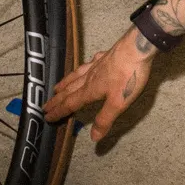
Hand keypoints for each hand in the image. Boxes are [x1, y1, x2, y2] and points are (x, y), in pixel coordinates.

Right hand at [42, 27, 155, 141]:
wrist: (138, 47)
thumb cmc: (129, 75)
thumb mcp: (118, 102)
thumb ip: (104, 119)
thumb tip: (93, 137)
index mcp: (91, 90)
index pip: (70, 103)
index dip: (59, 112)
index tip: (47, 117)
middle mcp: (90, 77)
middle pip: (69, 90)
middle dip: (57, 100)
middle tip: (45, 106)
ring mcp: (97, 65)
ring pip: (76, 76)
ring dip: (65, 83)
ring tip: (57, 88)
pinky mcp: (105, 56)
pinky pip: (88, 64)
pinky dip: (82, 68)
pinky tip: (84, 67)